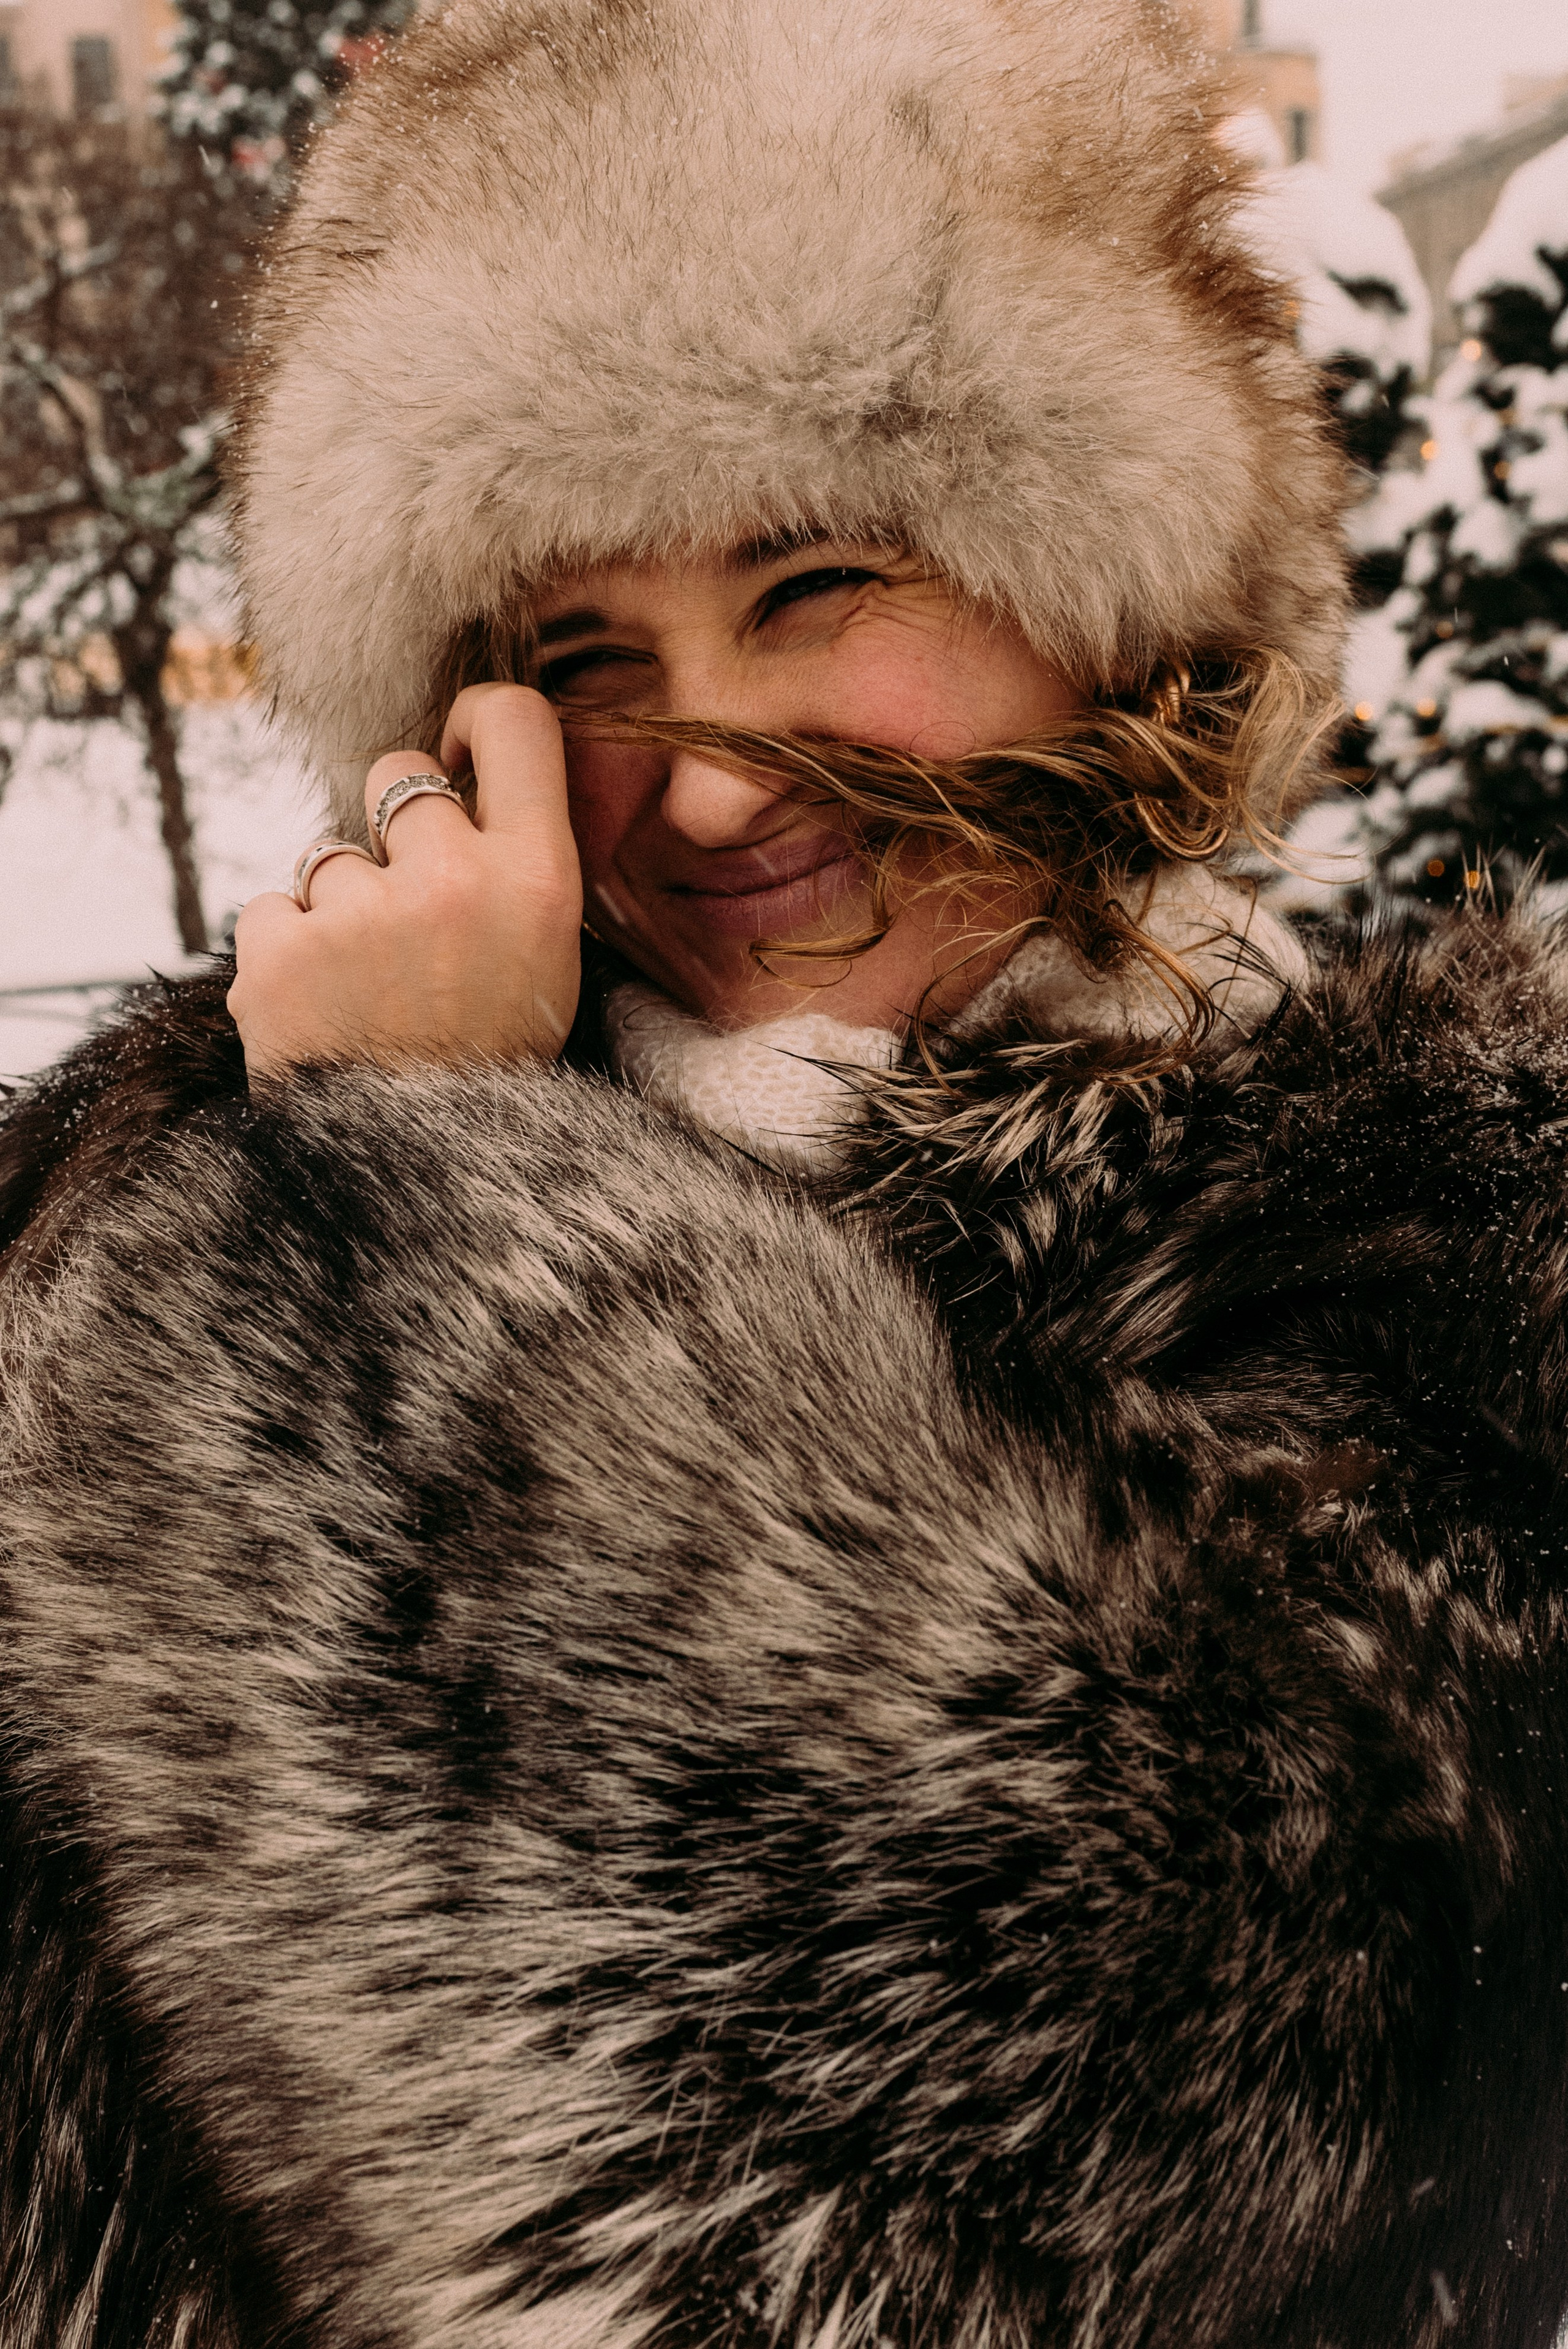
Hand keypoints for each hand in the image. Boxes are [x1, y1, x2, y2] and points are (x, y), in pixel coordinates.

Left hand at [229, 686, 583, 1079]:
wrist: (423, 1178)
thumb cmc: (488, 1064)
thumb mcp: (548, 962)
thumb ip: (517, 866)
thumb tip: (462, 777)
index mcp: (539, 884)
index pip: (517, 724)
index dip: (476, 720)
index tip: (460, 753)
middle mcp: (455, 885)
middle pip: (400, 775)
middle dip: (394, 829)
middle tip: (409, 912)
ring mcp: (362, 917)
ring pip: (329, 853)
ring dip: (338, 907)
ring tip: (368, 988)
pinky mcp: (282, 954)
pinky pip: (271, 907)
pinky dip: (286, 953)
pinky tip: (324, 1009)